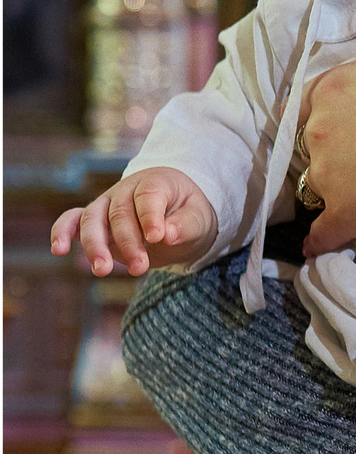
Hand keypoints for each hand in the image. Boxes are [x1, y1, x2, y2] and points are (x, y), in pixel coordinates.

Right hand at [51, 167, 216, 275]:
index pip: (149, 197)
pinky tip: (59, 250)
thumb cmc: (189, 215)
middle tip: (139, 268)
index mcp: (156, 183)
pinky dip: (62, 232)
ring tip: (102, 271)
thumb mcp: (200, 219)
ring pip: (92, 220)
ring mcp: (106, 204)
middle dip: (128, 243)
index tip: (157, 237)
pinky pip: (72, 220)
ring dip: (95, 246)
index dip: (150, 217)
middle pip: (119, 214)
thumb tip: (167, 234)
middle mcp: (126, 191)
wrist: (178, 214)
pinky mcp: (94, 219)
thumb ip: (186, 225)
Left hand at [301, 13, 355, 252]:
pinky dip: (325, 238)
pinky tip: (328, 241)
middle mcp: (319, 130)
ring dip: (337, 186)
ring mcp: (327, 178)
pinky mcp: (343, 217)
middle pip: (316, 138)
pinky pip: (322, 234)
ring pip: (318, 182)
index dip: (346, 103)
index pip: (321, 93)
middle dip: (339, 143)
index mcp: (334, 87)